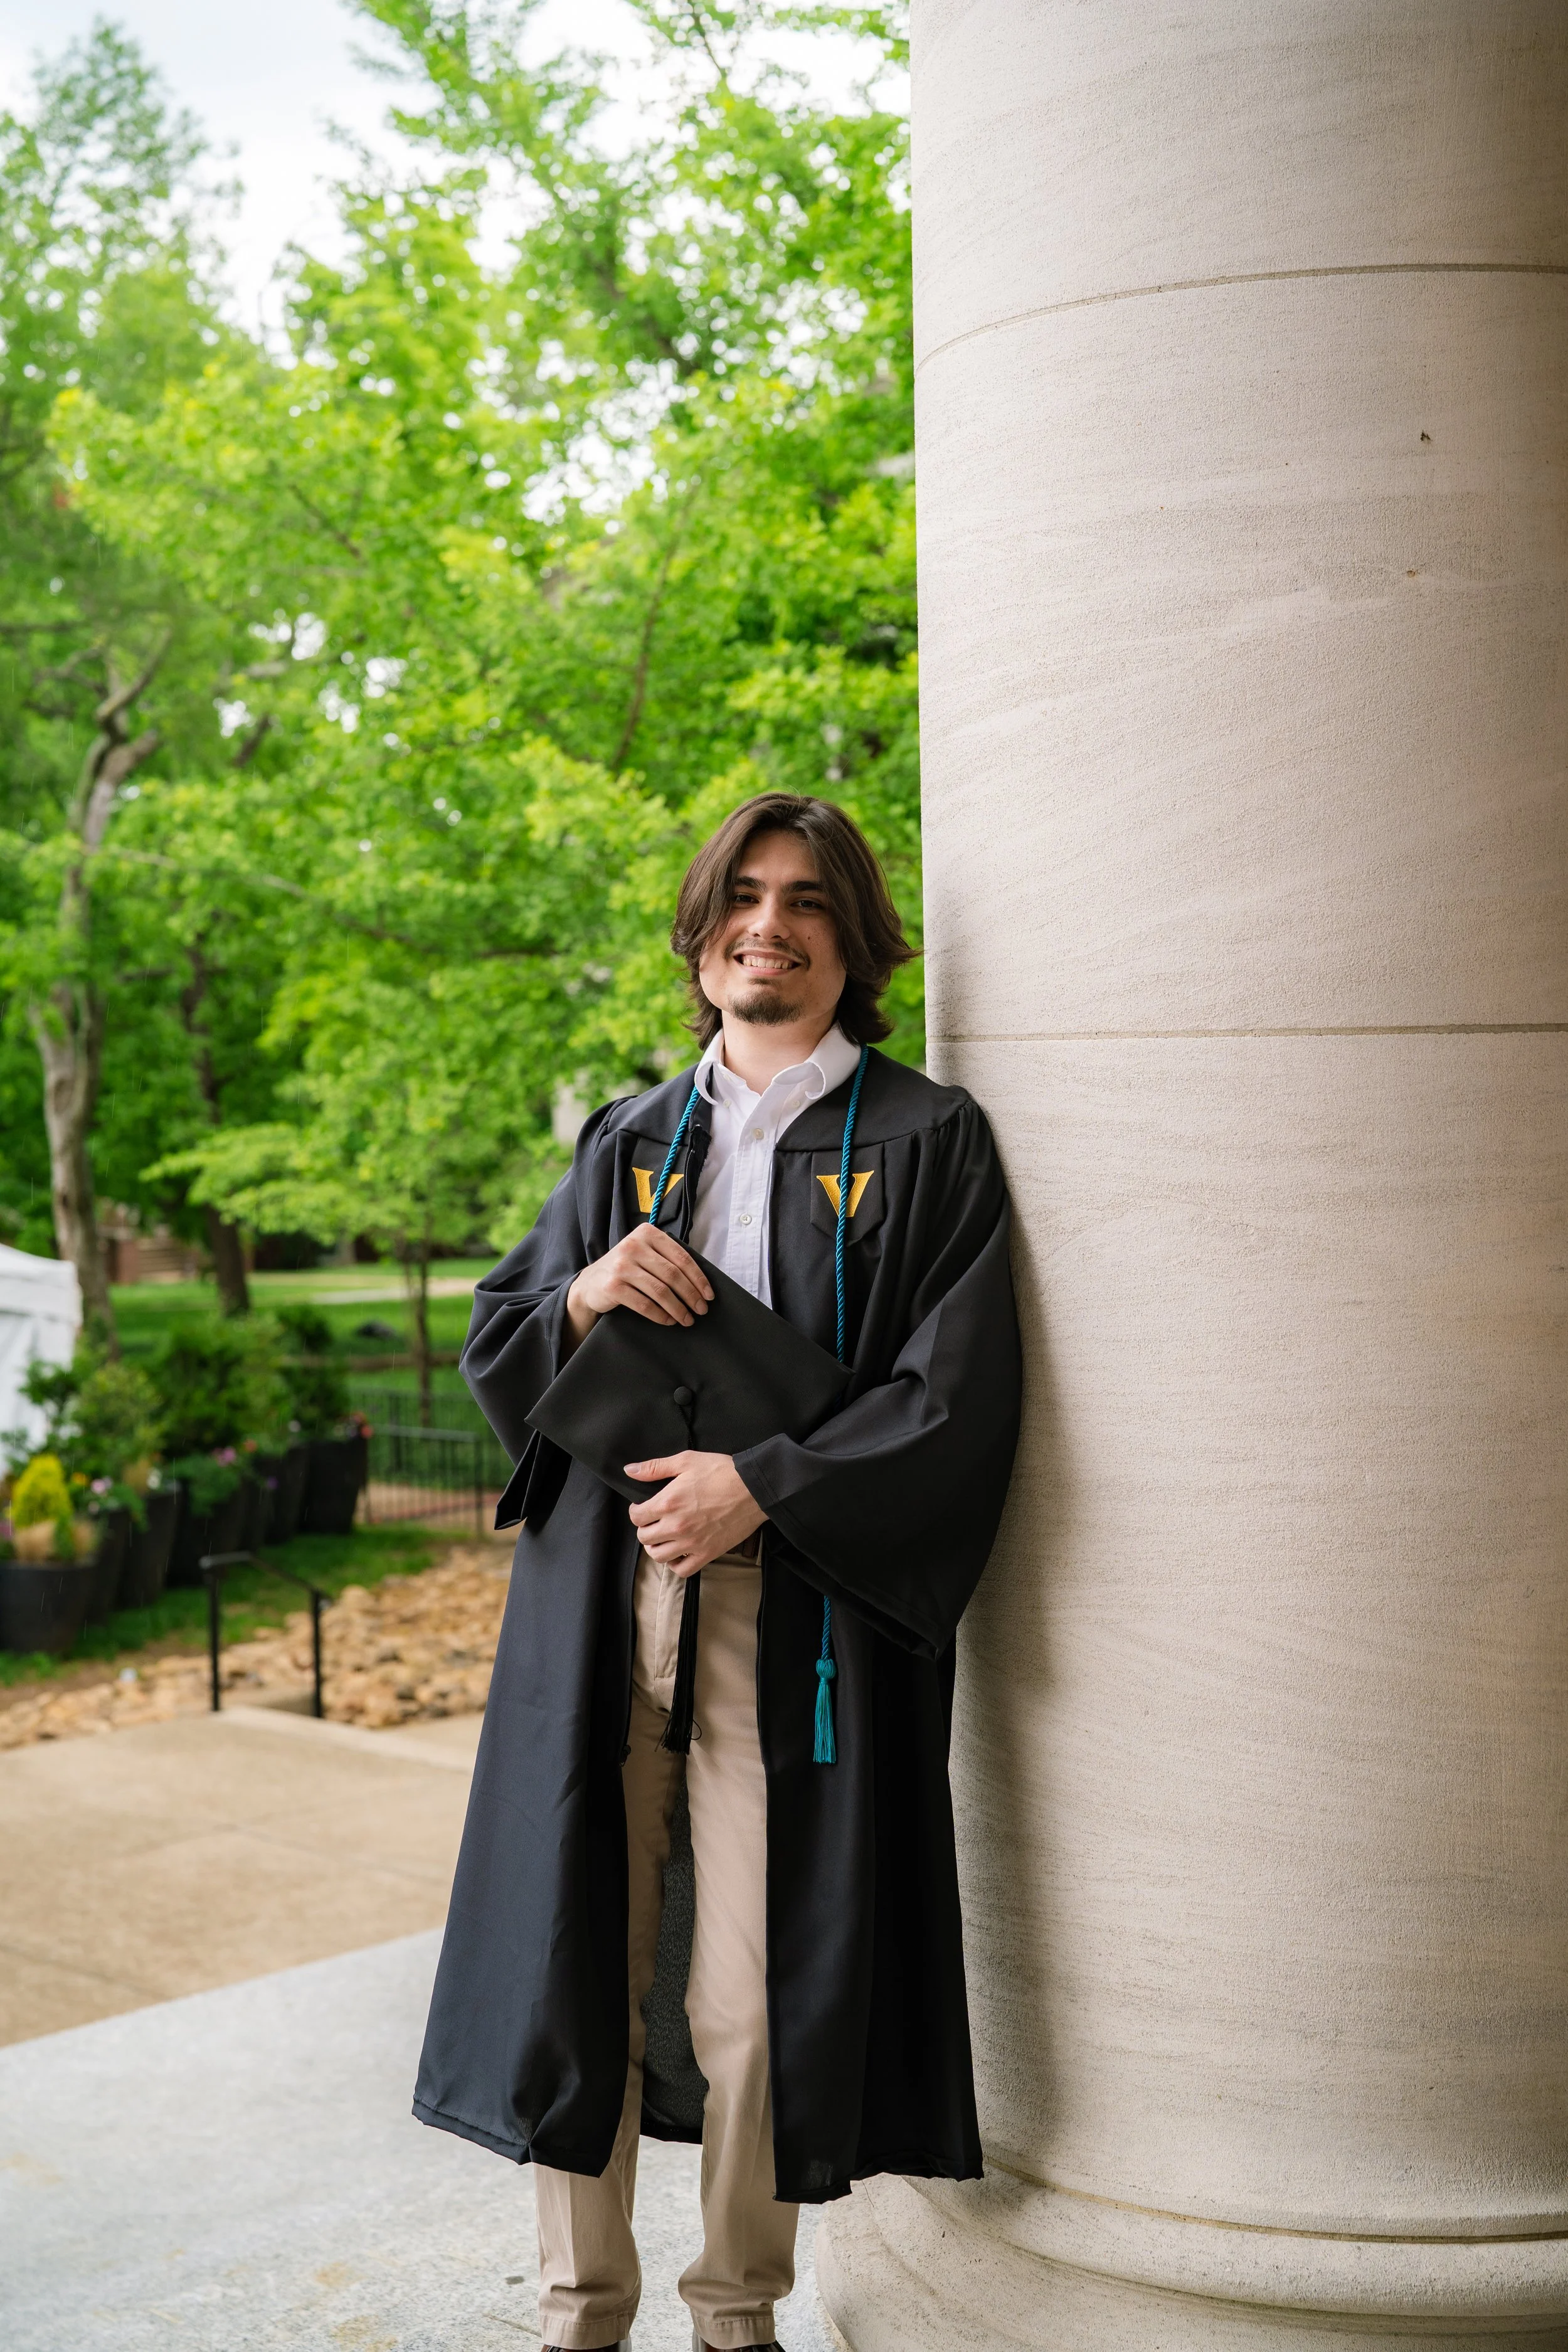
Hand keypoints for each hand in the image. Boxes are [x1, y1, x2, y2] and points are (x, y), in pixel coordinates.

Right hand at [565, 1227, 712, 1351]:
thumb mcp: (644, 1254)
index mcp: (647, 1234)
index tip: (709, 1295)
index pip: (681, 1257)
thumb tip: (700, 1281)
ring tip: (687, 1319)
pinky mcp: (613, 1286)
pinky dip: (660, 1315)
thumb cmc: (625, 1269)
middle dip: (691, 1295)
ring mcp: (621, 1266)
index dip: (698, 1278)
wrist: (590, 1284)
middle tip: (701, 1310)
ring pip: (660, 1291)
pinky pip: (644, 1304)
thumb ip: (666, 1258)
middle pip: (673, 1275)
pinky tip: (669, 1321)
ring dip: (678, 1308)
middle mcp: (633, 1246)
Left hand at [626, 1451, 765, 1576]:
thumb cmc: (722, 1471)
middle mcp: (676, 1526)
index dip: (636, 1511)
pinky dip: (676, 1564)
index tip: (643, 1508)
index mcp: (668, 1502)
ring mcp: (691, 1543)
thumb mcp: (686, 1461)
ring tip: (663, 1538)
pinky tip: (679, 1553)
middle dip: (645, 1528)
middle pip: (644, 1538)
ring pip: (658, 1556)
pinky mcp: (707, 1554)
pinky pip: (682, 1570)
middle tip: (654, 1521)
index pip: (636, 1517)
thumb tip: (629, 1470)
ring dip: (656, 1547)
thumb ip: (655, 1467)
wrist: (754, 1488)